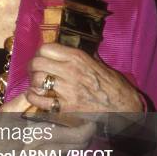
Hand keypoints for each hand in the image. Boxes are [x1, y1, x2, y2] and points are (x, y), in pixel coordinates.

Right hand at [0, 91, 95, 155]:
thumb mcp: (10, 111)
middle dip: (88, 131)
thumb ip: (29, 99)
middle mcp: (50, 150)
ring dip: (79, 138)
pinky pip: (65, 153)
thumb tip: (44, 88)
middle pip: (82, 143)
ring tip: (75, 124)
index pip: (78, 133)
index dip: (89, 124)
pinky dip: (67, 144)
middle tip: (87, 118)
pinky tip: (59, 135)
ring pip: (75, 149)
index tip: (89, 114)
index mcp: (41, 134)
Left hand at [26, 43, 142, 113]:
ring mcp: (67, 89)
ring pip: (37, 80)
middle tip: (34, 71)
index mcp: (77, 57)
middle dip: (32, 67)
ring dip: (33, 82)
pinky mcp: (66, 107)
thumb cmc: (113, 85)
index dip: (40, 53)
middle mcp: (70, 70)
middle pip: (37, 62)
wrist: (124, 107)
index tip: (41, 58)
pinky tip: (35, 96)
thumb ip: (81, 56)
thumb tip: (66, 50)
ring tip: (37, 85)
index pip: (46, 48)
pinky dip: (33, 98)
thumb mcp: (98, 62)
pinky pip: (39, 100)